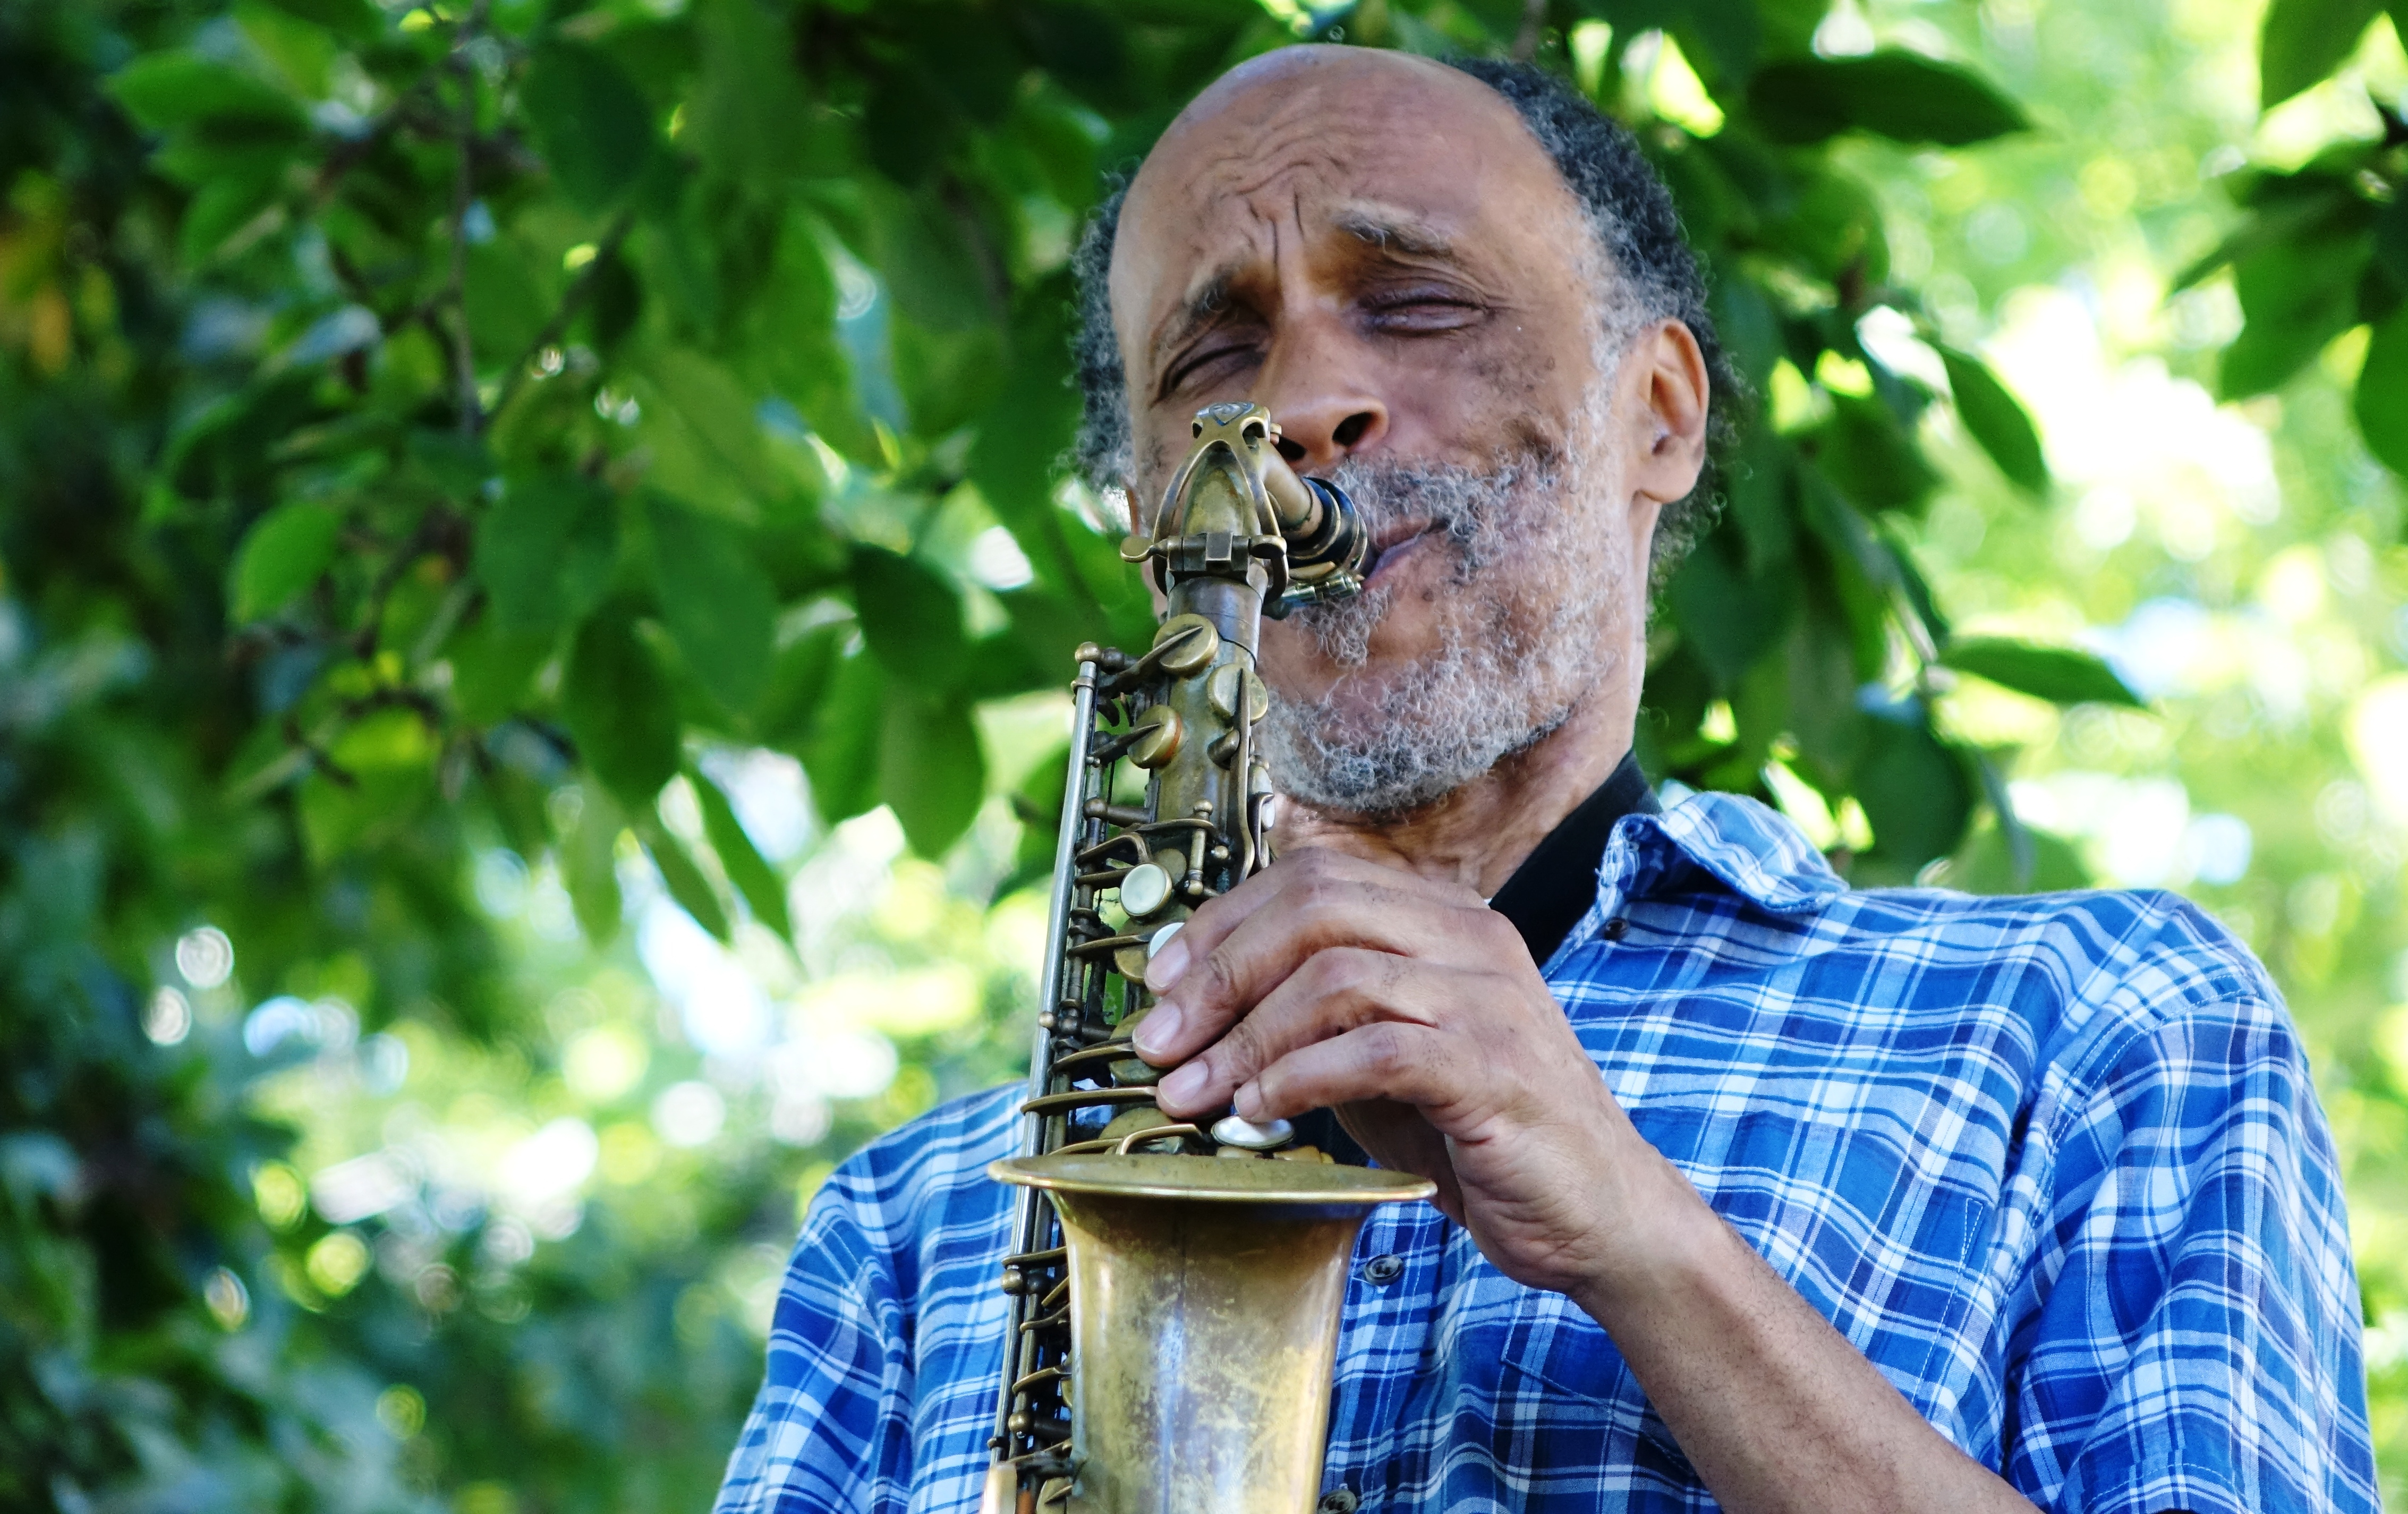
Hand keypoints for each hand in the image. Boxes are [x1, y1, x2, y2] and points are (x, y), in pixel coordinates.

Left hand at [1133, 848, 2043, 1513]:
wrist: (1596, 1214)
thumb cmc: (1477, 1136)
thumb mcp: (1381, 1058)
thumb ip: (1315, 1016)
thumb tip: (1201, 1002)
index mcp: (1444, 917)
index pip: (1313, 877)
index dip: (1222, 921)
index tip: (1160, 981)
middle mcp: (1469, 936)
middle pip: (1315, 906)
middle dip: (1218, 971)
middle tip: (1157, 1040)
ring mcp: (1488, 996)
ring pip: (1335, 974)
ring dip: (1243, 1036)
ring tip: (1193, 1092)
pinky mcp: (1493, 1065)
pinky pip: (1374, 1048)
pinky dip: (1299, 1076)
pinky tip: (1260, 1111)